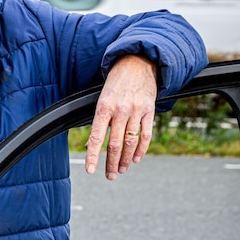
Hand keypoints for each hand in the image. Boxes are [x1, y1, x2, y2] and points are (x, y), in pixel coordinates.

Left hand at [84, 54, 158, 179]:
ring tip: (121, 170)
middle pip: (114, 144)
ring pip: (130, 142)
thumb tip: (92, 145)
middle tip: (109, 176)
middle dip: (111, 163)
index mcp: (103, 107)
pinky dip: (140, 149)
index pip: (96, 137)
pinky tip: (135, 159)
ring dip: (125, 159)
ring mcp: (136, 111)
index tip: (91, 170)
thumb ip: (100, 120)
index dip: (93, 155)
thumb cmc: (116, 83)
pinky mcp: (149, 110)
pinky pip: (146, 135)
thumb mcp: (102, 98)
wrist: (137, 63)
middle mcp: (120, 110)